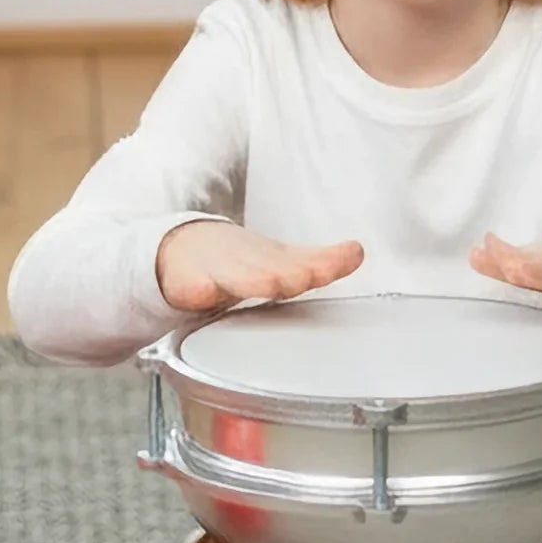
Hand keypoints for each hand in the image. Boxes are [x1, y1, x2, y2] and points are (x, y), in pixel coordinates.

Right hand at [156, 221, 364, 314]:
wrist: (184, 250)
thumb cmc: (241, 263)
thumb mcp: (282, 260)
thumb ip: (320, 262)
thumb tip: (357, 252)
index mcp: (276, 262)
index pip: (306, 264)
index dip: (325, 264)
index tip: (349, 256)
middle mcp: (250, 265)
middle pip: (272, 269)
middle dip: (290, 274)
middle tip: (307, 276)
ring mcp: (217, 273)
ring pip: (234, 277)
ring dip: (252, 279)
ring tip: (270, 282)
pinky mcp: (187, 285)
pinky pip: (192, 289)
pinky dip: (197, 290)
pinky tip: (201, 292)